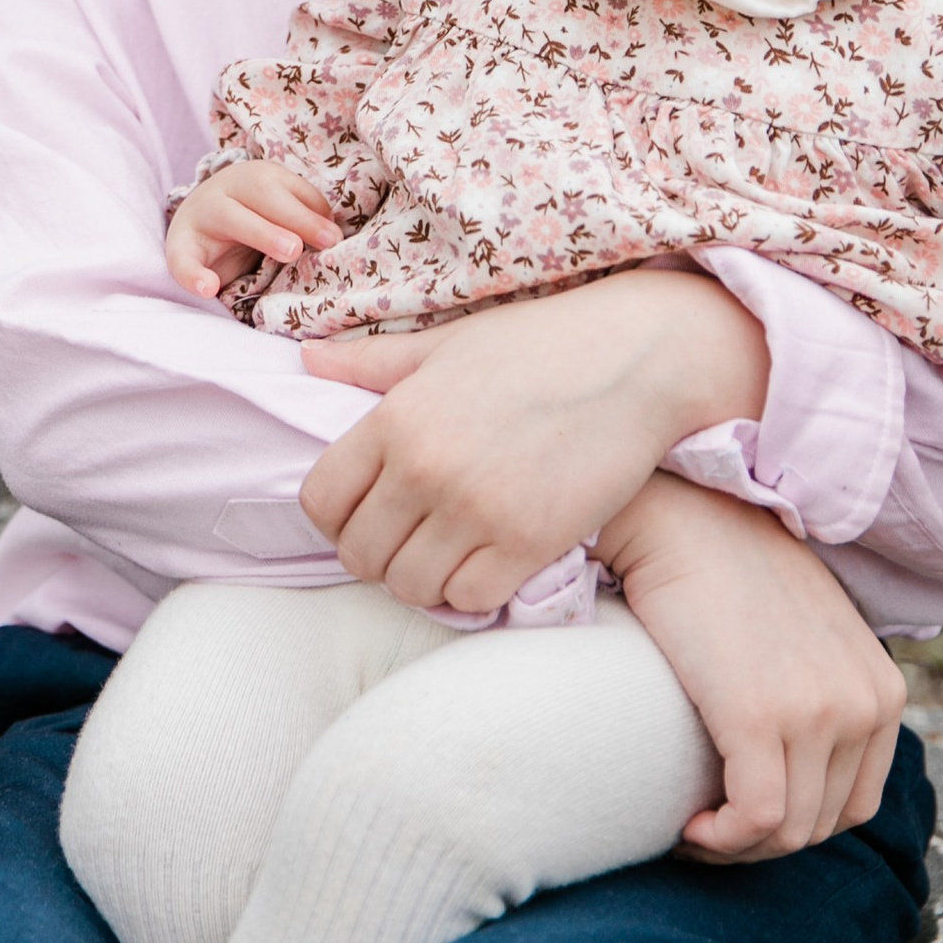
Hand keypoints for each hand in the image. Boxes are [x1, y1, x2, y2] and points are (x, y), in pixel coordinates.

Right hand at [166, 159, 342, 299]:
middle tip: (309, 244)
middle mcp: (227, 189)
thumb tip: (333, 234)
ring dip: (261, 232)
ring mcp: (201, 216)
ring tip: (290, 252)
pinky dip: (192, 275)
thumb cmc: (251, 215)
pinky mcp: (179, 246)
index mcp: (254, 177)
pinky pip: (181, 260)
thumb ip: (306, 213)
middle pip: (260, 194)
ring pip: (228, 217)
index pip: (285, 190)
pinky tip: (209, 289)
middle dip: (290, 218)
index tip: (334, 239)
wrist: (197, 219)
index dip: (309, 214)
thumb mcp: (278, 206)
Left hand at [294, 270, 767, 613]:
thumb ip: (372, 362)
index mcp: (395, 417)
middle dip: (377, 552)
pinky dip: (472, 589)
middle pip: (359, 554)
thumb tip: (305, 358)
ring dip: (423, 577)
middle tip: (411, 535)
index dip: (337, 515)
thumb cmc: (539, 343)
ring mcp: (477, 510)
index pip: (321, 501)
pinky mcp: (529, 543)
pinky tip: (489, 560)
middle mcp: (426, 468)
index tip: (368, 510)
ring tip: (448, 550)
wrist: (637, 358)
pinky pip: (470, 599)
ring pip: (410, 587)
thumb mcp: (446, 344)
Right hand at [595, 477, 906, 860]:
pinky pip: (755, 818)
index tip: (740, 816)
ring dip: (737, 847)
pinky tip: (687, 824)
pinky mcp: (762, 717)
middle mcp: (864, 705)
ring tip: (693, 826)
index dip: (796, 825)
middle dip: (762, 842)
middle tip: (707, 826)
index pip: (855, 804)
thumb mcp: (807, 634)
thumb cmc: (728, 572)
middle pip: (821, 824)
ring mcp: (819, 712)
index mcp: (883, 690)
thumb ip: (822, 688)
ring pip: (787, 832)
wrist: (683, 520)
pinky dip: (720, 838)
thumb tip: (796, 757)